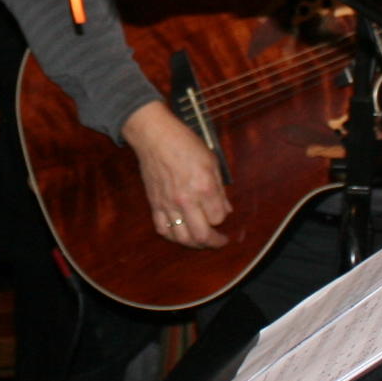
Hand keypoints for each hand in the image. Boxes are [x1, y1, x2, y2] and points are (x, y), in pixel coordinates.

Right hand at [122, 101, 231, 248]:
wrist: (154, 136)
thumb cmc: (184, 143)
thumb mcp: (211, 161)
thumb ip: (220, 189)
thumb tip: (226, 209)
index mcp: (204, 187)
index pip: (218, 218)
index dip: (223, 218)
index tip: (222, 212)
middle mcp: (186, 199)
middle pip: (202, 235)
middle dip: (214, 242)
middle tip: (219, 241)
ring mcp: (168, 204)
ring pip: (182, 237)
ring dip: (194, 244)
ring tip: (201, 241)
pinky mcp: (154, 204)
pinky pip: (163, 229)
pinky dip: (173, 236)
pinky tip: (180, 233)